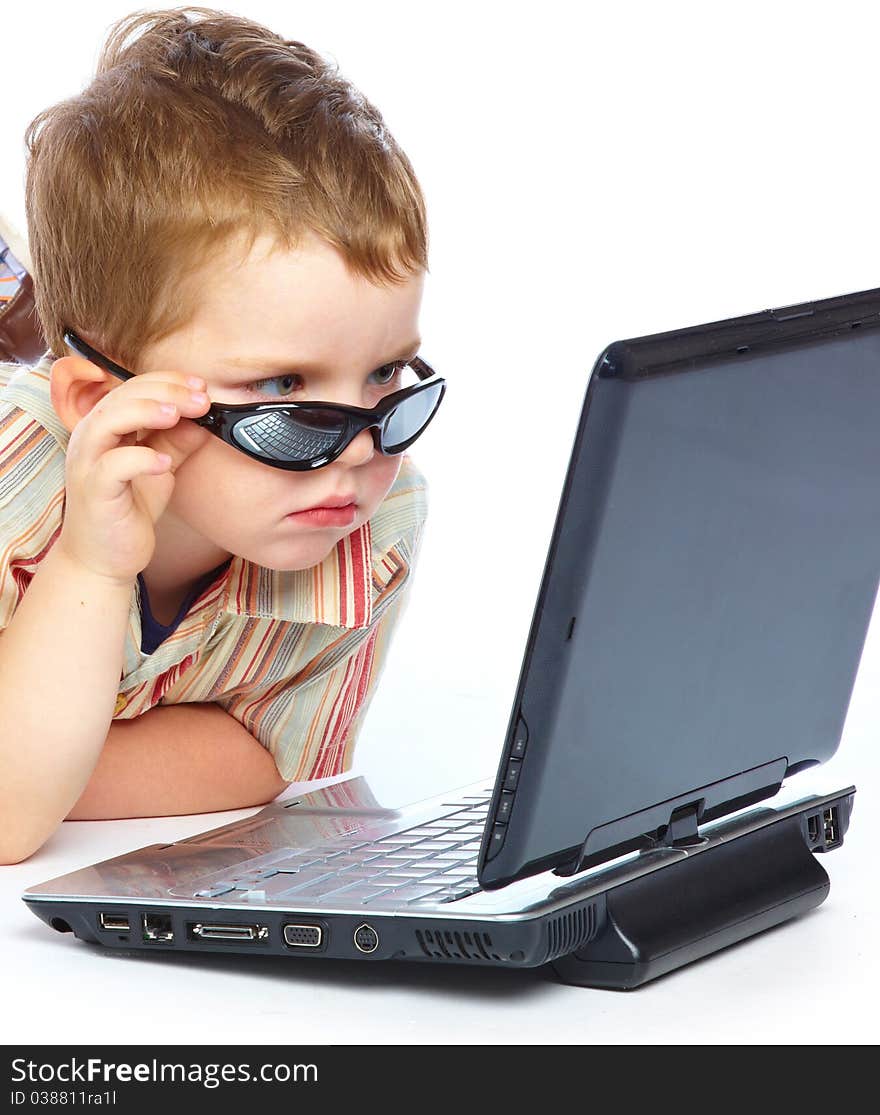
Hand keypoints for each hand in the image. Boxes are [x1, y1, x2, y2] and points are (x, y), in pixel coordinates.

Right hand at [57, 368, 211, 583]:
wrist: (105, 557)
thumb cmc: (128, 509)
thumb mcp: (159, 468)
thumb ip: (177, 441)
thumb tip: (204, 417)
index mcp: (105, 427)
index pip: (132, 388)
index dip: (167, 382)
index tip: (201, 387)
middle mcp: (90, 439)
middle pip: (121, 397)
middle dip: (165, 392)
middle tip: (200, 398)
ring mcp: (88, 464)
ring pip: (108, 422)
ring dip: (146, 412)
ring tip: (178, 415)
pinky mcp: (94, 492)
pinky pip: (112, 466)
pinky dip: (139, 458)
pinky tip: (164, 463)